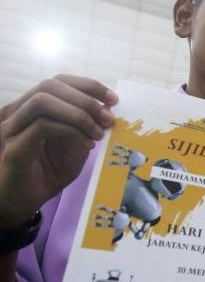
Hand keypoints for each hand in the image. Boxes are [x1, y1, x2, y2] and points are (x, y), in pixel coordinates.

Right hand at [0, 76, 116, 227]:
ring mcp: (15, 128)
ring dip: (78, 114)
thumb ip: (88, 126)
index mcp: (36, 108)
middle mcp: (21, 113)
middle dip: (86, 99)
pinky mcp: (15, 147)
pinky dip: (69, 131)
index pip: (59, 81)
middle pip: (50, 85)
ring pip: (43, 101)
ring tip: (97, 133)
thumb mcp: (77, 144)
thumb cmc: (50, 171)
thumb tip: (109, 110)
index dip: (88, 85)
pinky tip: (85, 145)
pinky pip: (42, 126)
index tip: (113, 99)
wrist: (27, 200)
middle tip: (108, 119)